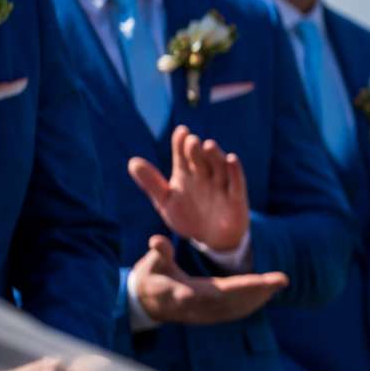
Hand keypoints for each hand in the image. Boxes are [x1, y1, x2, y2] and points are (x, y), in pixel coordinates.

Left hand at [128, 126, 250, 252]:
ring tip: (208, 145)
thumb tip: (132, 162)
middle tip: (191, 141)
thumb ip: (151, 183)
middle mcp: (204, 175)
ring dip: (215, 155)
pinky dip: (235, 171)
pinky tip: (232, 159)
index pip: (182, 155)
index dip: (181, 143)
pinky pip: (237, 182)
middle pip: (200, 159)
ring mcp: (221, 185)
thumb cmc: (188, 218)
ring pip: (219, 166)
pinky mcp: (236, 198)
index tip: (181, 132)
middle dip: (196, 150)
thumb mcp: (165, 202)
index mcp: (186, 174)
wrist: (211, 239)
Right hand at [128, 236, 287, 325]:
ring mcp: (205, 314)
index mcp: (182, 295)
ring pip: (237, 308)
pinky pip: (235, 311)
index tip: (257, 283)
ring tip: (280, 283)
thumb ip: (159, 253)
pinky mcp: (210, 316)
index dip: (236, 289)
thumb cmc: (151, 278)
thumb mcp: (151, 264)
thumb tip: (157, 240)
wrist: (145, 304)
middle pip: (232, 302)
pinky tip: (269, 292)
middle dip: (257, 291)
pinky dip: (252, 303)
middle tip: (281, 280)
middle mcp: (197, 308)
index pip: (214, 293)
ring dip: (260, 297)